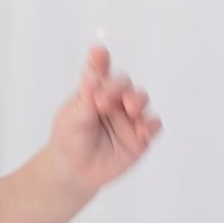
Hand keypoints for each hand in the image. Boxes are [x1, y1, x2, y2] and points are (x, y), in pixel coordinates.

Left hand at [49, 45, 160, 192]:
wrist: (74, 171)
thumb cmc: (69, 139)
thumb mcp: (72, 116)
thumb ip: (86, 96)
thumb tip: (92, 72)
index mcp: (95, 92)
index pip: (100, 72)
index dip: (101, 61)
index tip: (98, 51)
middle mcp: (115, 101)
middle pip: (125, 84)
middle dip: (119, 88)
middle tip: (104, 100)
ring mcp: (129, 118)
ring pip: (142, 100)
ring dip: (138, 101)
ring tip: (130, 109)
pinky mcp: (140, 136)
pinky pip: (153, 126)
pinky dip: (151, 124)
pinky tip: (142, 129)